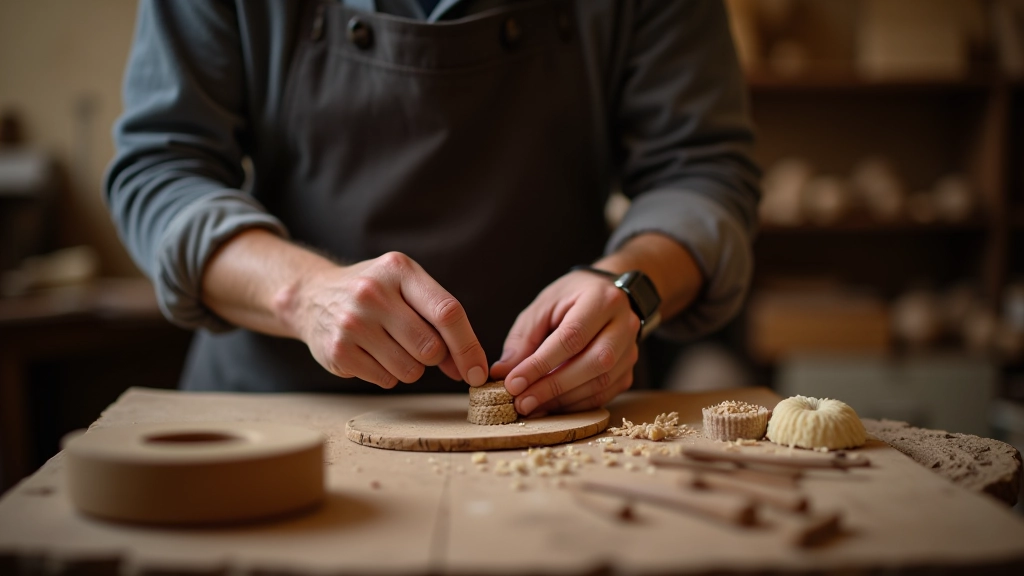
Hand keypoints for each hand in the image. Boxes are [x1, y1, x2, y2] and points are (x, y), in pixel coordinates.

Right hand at [281, 252, 488, 388]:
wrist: (312, 295)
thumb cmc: (374, 293)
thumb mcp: (405, 286)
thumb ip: (439, 319)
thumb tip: (468, 368)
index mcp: (399, 270)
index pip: (447, 312)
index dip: (468, 346)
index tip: (478, 372)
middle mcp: (373, 293)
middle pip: (431, 348)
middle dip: (435, 356)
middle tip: (418, 344)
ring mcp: (352, 323)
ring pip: (411, 370)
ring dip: (411, 367)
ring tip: (391, 345)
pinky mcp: (338, 351)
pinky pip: (386, 380)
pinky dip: (387, 374)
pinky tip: (372, 352)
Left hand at [489, 270, 639, 415]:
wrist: (606, 295)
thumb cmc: (570, 298)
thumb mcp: (543, 306)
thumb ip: (523, 338)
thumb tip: (502, 373)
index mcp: (602, 299)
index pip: (572, 337)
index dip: (541, 363)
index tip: (513, 382)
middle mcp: (624, 324)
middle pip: (592, 362)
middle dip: (553, 387)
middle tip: (521, 402)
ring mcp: (631, 349)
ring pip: (601, 382)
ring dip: (563, 400)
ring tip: (532, 406)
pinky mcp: (629, 370)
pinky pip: (605, 394)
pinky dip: (576, 404)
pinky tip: (551, 406)